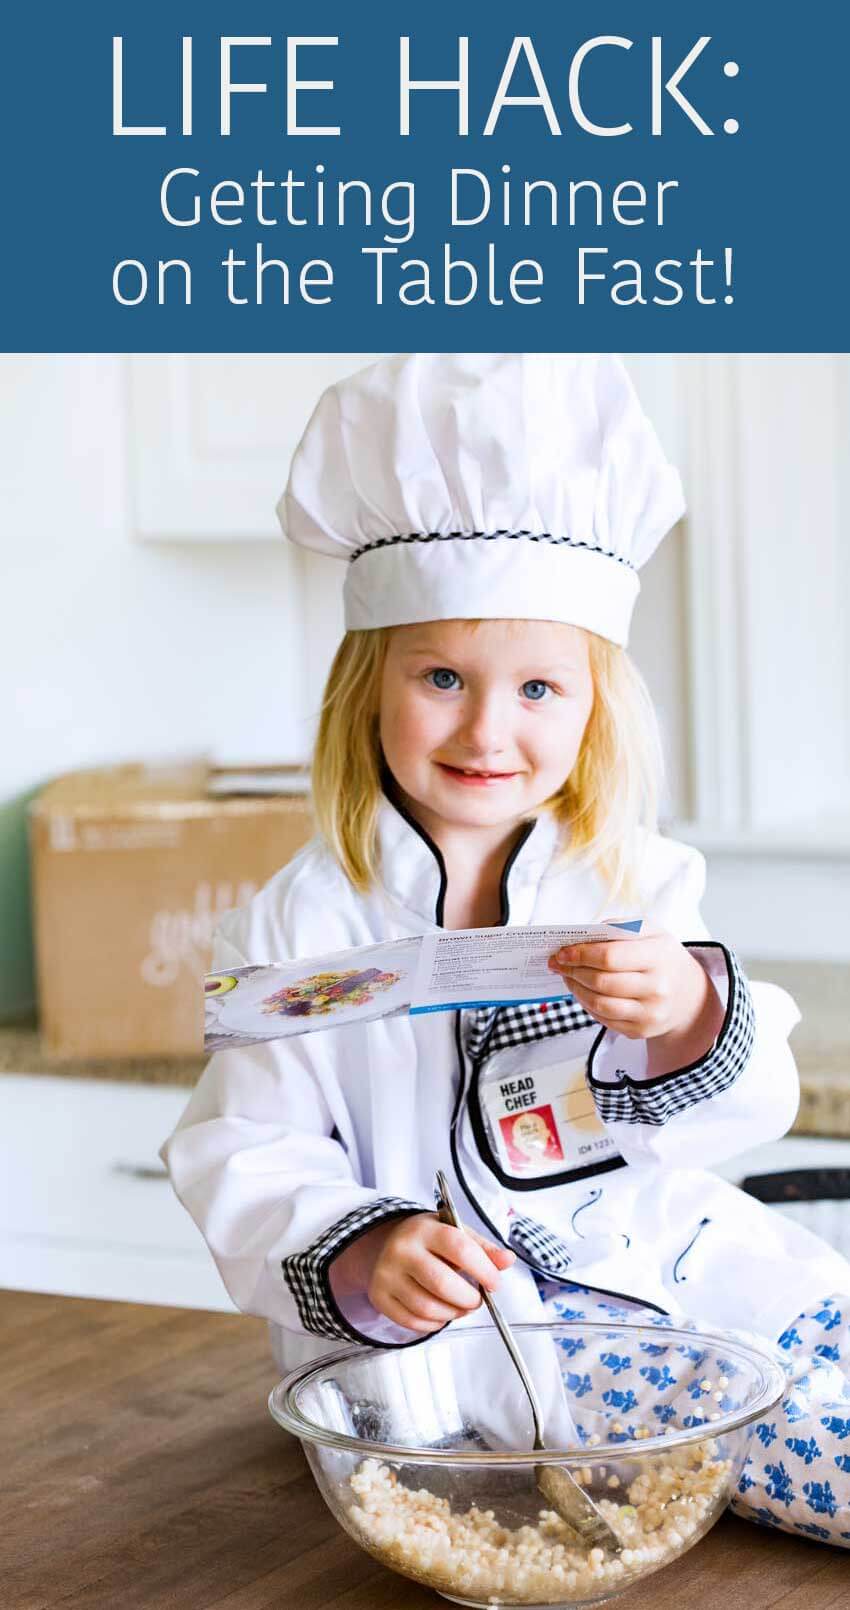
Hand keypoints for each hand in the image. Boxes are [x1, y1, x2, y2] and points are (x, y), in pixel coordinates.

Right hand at [332, 1212, 514, 1334]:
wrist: (386, 1243)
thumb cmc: (428, 1239)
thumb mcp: (455, 1232)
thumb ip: (483, 1248)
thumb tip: (508, 1260)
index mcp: (425, 1229)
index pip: (460, 1249)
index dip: (484, 1270)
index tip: (494, 1283)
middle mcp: (402, 1250)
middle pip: (442, 1284)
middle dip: (469, 1299)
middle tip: (478, 1299)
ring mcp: (387, 1275)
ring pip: (428, 1308)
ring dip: (454, 1314)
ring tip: (461, 1306)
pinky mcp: (380, 1297)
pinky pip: (413, 1322)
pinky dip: (435, 1323)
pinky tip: (442, 1313)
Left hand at [548, 927, 724, 1066]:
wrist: (688, 993)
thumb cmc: (661, 956)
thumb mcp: (649, 932)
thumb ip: (616, 929)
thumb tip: (579, 939)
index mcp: (659, 956)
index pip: (611, 957)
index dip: (581, 955)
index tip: (563, 952)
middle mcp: (658, 988)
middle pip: (602, 982)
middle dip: (573, 971)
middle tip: (558, 963)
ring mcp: (650, 1013)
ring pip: (599, 1004)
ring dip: (575, 988)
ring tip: (568, 976)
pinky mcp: (640, 1031)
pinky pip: (603, 1019)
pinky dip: (586, 1003)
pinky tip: (582, 991)